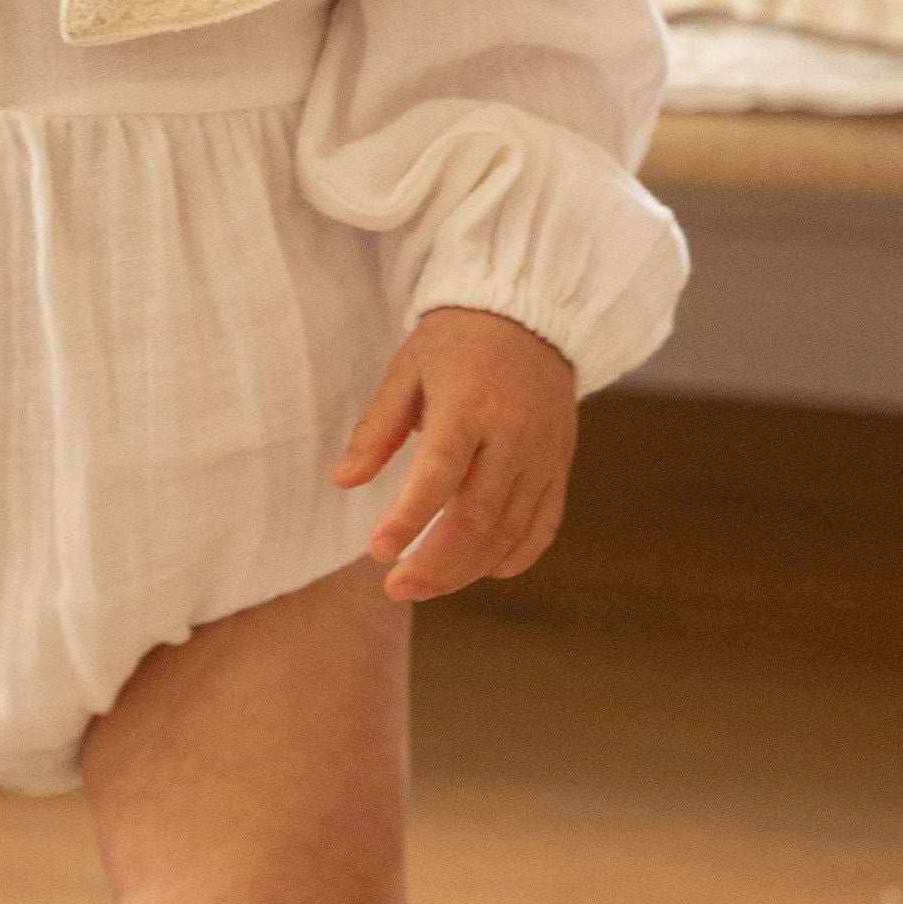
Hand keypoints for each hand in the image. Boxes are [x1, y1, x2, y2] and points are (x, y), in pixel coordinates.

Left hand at [331, 304, 577, 601]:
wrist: (528, 316)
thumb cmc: (456, 343)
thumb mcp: (406, 370)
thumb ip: (377, 429)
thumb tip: (344, 481)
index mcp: (468, 404)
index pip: (440, 474)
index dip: (409, 519)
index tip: (377, 552)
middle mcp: (512, 434)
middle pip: (477, 516)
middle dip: (435, 563)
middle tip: (396, 587)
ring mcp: (542, 454)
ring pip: (509, 530)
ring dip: (466, 569)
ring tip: (424, 585)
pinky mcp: (559, 465)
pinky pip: (543, 525)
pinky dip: (514, 557)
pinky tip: (482, 571)